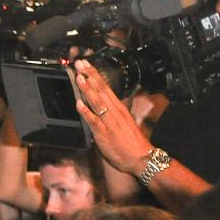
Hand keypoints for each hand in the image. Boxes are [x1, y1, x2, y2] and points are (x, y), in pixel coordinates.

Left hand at [70, 60, 155, 179]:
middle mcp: (114, 111)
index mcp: (118, 108)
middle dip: (90, 75)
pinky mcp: (105, 133)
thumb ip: (112, 114)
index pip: (106, 87)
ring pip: (97, 101)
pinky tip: (78, 103)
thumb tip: (103, 107)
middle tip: (81, 62)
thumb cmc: (131, 142)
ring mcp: (109, 121)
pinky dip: (86, 111)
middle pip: (101, 90)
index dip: (96, 75)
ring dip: (87, 88)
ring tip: (79, 77)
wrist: (141, 157)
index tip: (87, 65)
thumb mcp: (123, 122)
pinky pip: (94, 121)